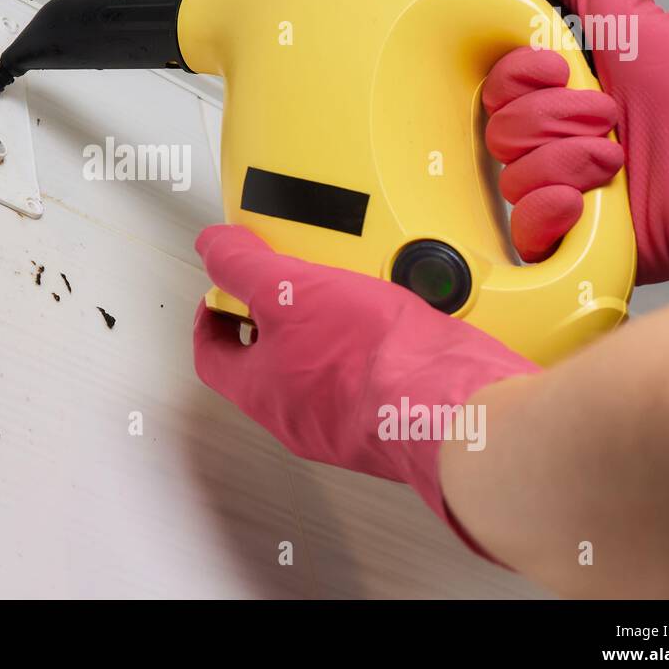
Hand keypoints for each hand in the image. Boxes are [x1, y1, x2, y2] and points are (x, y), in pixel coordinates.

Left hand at [192, 224, 535, 535]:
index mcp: (261, 392)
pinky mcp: (394, 415)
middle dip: (275, 317)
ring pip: (321, 367)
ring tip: (346, 289)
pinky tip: (392, 316)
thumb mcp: (289, 290)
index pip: (212, 355)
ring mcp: (347, 421)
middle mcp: (299, 416)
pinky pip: (371, 375)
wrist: (457, 404)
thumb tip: (213, 247)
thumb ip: (243, 267)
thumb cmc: (373, 361)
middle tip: (289, 281)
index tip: (223, 290)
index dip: (211, 316)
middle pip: (268, 360)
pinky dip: (374, 344)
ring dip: (328, 327)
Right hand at [485, 0, 668, 286]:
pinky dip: (548, 213)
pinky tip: (585, 201)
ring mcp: (563, 193)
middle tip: (606, 117)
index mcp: (562, 98)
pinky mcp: (571, 239)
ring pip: (512, 180)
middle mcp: (558, 144)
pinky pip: (523, 233)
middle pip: (499, 133)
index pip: (497, 91)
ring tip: (613, 161)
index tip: (558, 71)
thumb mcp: (633, 18)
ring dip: (565, 163)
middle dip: (553, 121)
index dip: (519, 79)